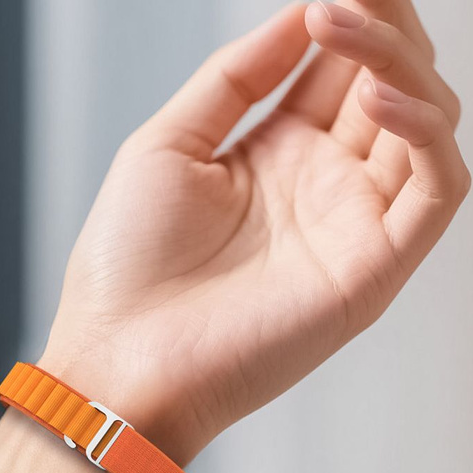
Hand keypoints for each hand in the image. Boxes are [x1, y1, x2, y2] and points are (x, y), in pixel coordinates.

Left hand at [40, 1, 469, 465]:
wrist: (119, 357)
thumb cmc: (128, 263)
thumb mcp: (168, 145)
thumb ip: (234, 79)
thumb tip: (297, 13)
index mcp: (272, 157)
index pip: (334, 69)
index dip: (344, 15)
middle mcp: (319, 187)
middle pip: (385, 86)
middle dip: (379, 25)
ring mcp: (349, 226)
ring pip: (421, 127)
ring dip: (398, 62)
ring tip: (346, 21)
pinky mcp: (371, 270)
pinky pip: (435, 190)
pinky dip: (424, 133)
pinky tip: (378, 94)